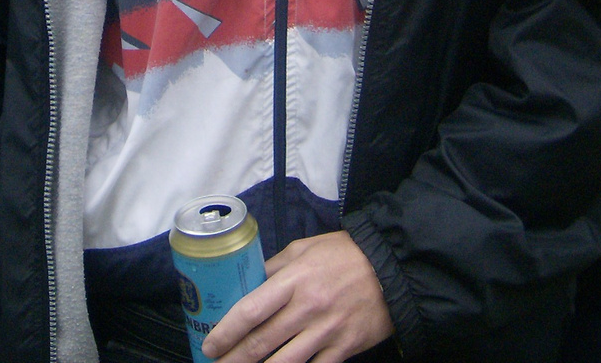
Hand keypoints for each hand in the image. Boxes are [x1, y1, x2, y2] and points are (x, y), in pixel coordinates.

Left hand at [200, 232, 393, 362]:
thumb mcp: (302, 250)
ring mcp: (327, 331)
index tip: (210, 344)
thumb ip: (274, 268)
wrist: (390, 268)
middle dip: (234, 358)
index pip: (250, 310)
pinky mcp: (345, 348)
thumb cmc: (342, 255)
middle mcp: (307, 308)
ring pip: (285, 362)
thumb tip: (247, 283)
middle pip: (262, 341)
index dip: (226, 331)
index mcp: (293, 279)